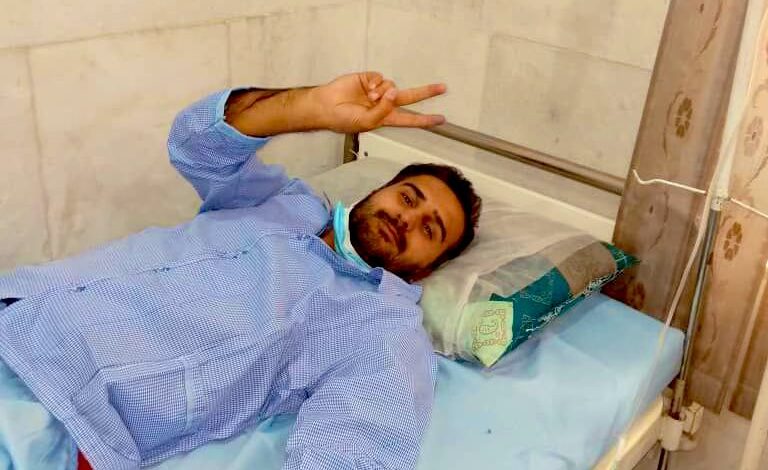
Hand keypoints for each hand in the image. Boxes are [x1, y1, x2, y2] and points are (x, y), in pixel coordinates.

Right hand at [313, 72, 446, 132]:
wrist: (325, 106)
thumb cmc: (344, 119)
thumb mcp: (367, 122)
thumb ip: (383, 110)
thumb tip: (395, 92)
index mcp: (386, 118)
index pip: (410, 119)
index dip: (425, 119)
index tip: (441, 119)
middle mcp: (384, 103)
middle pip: (410, 97)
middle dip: (426, 92)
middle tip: (443, 88)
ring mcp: (377, 90)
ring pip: (392, 86)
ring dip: (384, 92)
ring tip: (370, 98)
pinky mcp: (369, 79)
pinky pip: (381, 78)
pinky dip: (377, 83)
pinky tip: (368, 89)